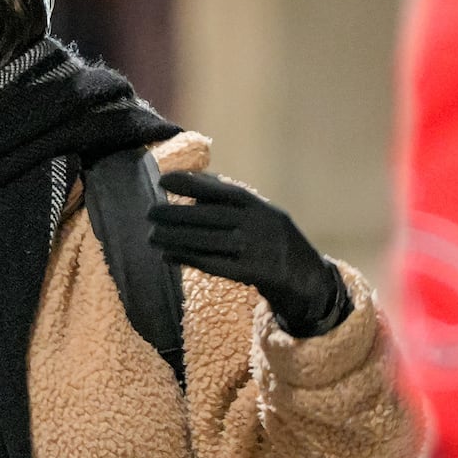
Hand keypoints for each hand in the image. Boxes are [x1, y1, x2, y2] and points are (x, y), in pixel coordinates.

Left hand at [151, 172, 349, 335]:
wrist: (308, 278)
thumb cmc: (275, 242)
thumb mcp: (263, 215)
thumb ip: (233, 204)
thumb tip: (194, 191)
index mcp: (259, 206)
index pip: (221, 190)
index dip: (191, 184)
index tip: (164, 180)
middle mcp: (257, 224)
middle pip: (209, 217)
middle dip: (176, 213)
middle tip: (149, 211)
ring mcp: (255, 249)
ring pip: (207, 241)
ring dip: (175, 238)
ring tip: (151, 235)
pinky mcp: (251, 273)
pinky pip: (213, 264)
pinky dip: (188, 258)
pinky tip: (167, 255)